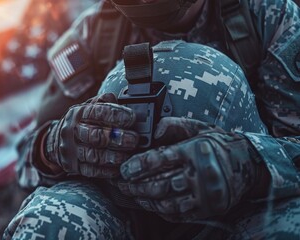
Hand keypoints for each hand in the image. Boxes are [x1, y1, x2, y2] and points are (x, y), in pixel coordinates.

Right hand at [44, 93, 138, 177]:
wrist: (56, 140)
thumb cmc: (81, 122)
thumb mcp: (89, 107)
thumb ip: (105, 102)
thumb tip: (121, 98)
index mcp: (79, 113)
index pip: (98, 112)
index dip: (116, 115)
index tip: (132, 118)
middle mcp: (73, 130)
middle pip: (96, 136)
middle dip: (118, 138)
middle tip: (134, 140)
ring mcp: (71, 149)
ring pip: (94, 155)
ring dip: (114, 157)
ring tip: (128, 156)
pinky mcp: (73, 166)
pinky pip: (91, 171)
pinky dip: (106, 171)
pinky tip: (118, 168)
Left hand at [118, 117, 262, 221]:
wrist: (245, 163)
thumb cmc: (215, 143)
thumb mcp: (197, 127)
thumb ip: (174, 125)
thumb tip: (154, 130)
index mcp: (194, 151)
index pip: (159, 160)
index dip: (137, 166)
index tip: (123, 170)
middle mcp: (200, 174)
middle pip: (159, 185)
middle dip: (134, 185)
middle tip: (120, 183)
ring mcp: (204, 195)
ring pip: (166, 202)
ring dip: (144, 199)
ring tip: (131, 193)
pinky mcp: (207, 209)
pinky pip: (177, 214)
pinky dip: (158, 209)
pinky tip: (148, 202)